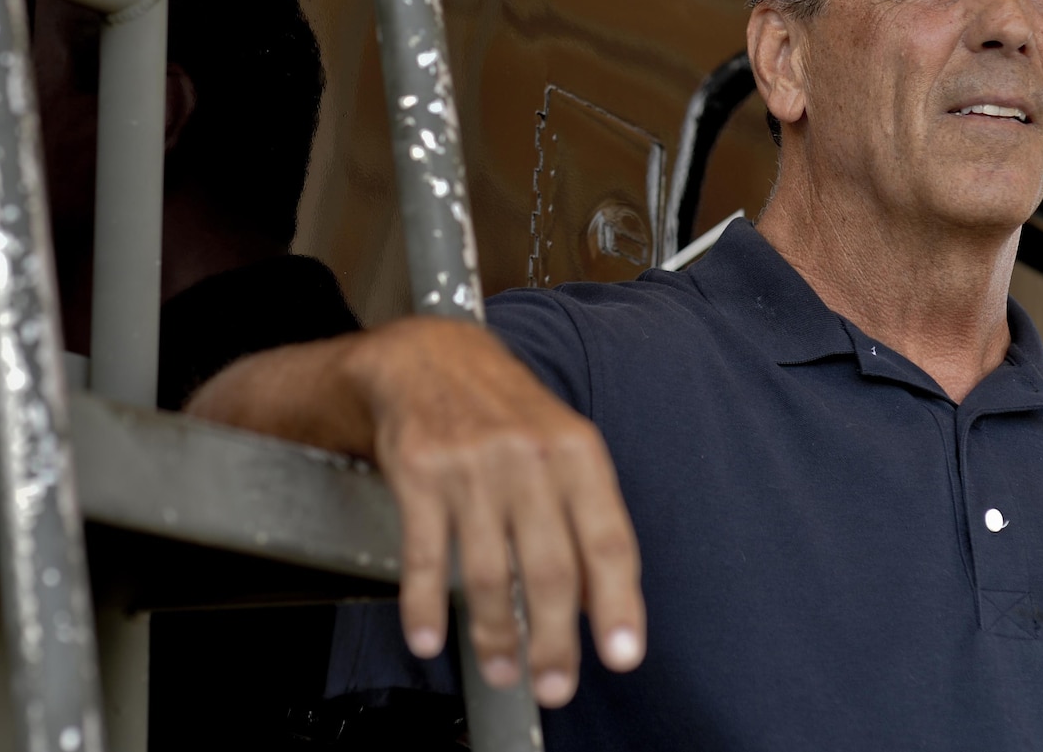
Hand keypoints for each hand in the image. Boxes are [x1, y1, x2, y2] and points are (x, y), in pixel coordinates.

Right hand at [189, 316, 644, 705]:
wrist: (429, 357)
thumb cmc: (505, 410)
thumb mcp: (563, 444)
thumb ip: (585, 516)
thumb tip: (601, 600)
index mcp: (576, 453)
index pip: (608, 539)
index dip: (618, 604)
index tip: (623, 654)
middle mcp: (527, 460)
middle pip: (549, 568)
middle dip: (555, 640)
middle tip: (555, 685)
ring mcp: (470, 469)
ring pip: (486, 572)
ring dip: (495, 634)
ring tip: (503, 669)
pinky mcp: (420, 476)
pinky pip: (422, 555)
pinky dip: (424, 606)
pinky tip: (430, 638)